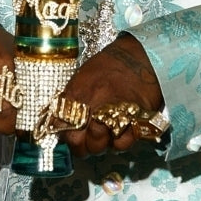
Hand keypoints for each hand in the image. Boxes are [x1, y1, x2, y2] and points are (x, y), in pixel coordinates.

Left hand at [55, 33, 164, 156]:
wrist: (141, 54)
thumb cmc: (111, 63)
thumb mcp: (83, 74)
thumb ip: (72, 98)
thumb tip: (62, 120)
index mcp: (77, 92)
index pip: (60, 125)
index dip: (64, 135)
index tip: (69, 135)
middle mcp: (92, 103)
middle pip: (77, 141)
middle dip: (80, 147)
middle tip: (87, 141)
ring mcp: (113, 112)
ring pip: (98, 145)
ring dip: (100, 145)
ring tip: (104, 137)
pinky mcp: (133, 118)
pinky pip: (121, 144)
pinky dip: (119, 143)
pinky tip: (120, 133)